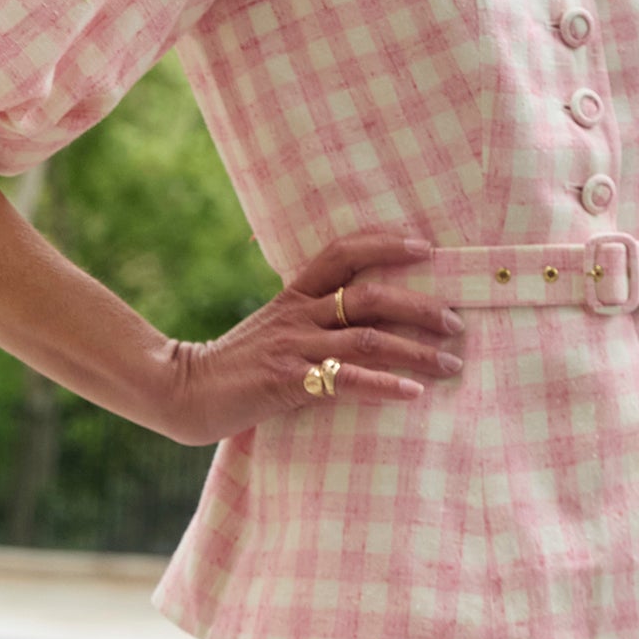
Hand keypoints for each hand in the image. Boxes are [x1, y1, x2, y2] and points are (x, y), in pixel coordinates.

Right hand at [159, 229, 465, 444]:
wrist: (181, 391)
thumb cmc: (235, 366)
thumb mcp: (273, 331)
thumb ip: (311, 323)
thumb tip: (366, 325)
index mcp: (294, 295)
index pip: (342, 253)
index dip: (384, 244)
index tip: (425, 246)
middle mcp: (297, 314)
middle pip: (370, 295)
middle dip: (420, 307)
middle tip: (457, 324)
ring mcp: (293, 346)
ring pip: (367, 339)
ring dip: (416, 351)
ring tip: (451, 364)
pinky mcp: (287, 381)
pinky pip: (345, 380)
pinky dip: (384, 386)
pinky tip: (413, 394)